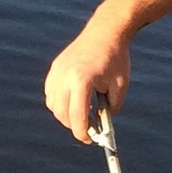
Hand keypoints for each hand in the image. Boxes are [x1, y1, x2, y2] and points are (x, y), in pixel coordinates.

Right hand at [43, 13, 131, 142]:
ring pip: (53, 105)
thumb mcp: (120, 85)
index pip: (76, 116)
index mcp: (82, 80)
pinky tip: (73, 101)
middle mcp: (65, 76)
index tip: (90, 140)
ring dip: (65, 115)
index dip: (82, 133)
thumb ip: (112, 108)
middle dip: (74, 126)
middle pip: (62, 114)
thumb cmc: (116, 58)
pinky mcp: (54, 68)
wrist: (105, 32)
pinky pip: (51, 94)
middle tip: (89, 130)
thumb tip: (102, 126)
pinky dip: (59, 103)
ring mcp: (57, 72)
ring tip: (82, 113)